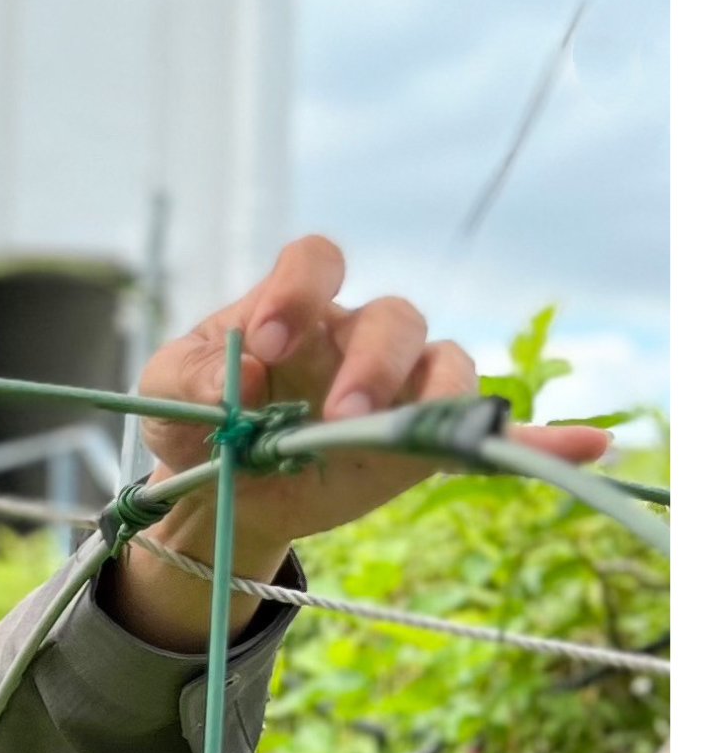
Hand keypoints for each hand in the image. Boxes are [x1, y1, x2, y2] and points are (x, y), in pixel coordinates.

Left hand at [137, 235, 611, 561]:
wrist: (216, 491)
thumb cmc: (195, 419)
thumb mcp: (168, 393)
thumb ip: (193, 377)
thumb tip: (236, 383)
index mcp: (293, 307)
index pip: (314, 261)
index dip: (296, 293)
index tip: (264, 346)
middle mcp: (356, 336)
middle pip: (395, 317)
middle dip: (373, 364)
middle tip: (339, 416)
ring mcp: (399, 387)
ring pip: (446, 363)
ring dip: (432, 397)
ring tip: (399, 438)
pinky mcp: (421, 443)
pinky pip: (491, 432)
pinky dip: (538, 438)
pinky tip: (583, 447)